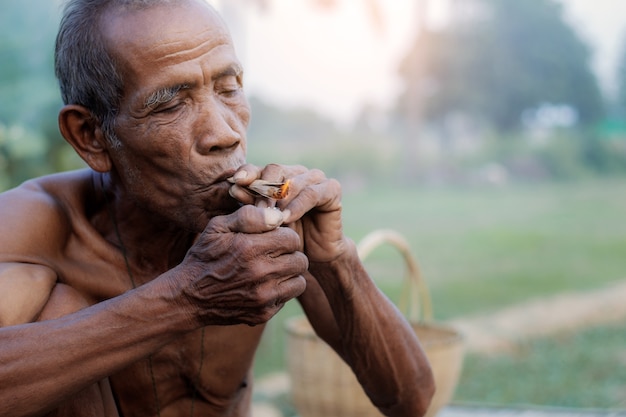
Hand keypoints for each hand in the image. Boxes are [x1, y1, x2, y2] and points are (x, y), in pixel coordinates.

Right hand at [178, 204, 307, 325]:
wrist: (188, 297)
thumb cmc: (205, 256)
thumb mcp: (218, 228)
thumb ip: (249, 217)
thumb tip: (277, 215)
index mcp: (250, 248)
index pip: (292, 239)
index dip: (285, 236)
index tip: (275, 238)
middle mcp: (260, 274)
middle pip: (301, 260)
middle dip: (291, 254)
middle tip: (276, 254)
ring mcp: (263, 297)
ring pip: (299, 281)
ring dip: (290, 274)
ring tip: (273, 270)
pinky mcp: (263, 314)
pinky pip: (287, 299)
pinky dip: (280, 291)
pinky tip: (263, 285)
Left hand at [228, 164, 347, 262]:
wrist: (313, 256)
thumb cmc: (285, 238)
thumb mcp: (264, 222)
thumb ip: (251, 205)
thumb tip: (234, 188)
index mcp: (278, 176)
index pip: (259, 168)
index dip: (247, 173)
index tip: (234, 183)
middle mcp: (296, 173)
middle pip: (274, 170)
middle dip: (262, 190)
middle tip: (254, 209)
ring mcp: (315, 178)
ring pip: (292, 181)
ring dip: (279, 199)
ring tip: (269, 217)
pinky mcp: (332, 189)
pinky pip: (312, 194)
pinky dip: (298, 205)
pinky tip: (287, 218)